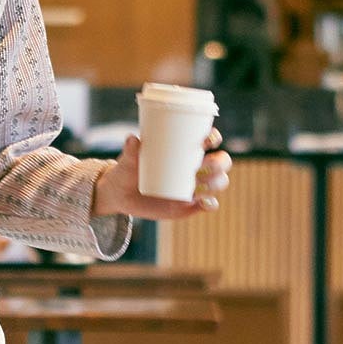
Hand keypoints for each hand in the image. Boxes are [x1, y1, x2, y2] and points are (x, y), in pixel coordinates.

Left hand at [92, 129, 231, 221]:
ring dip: (216, 183)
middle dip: (219, 162)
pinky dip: (211, 204)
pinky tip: (205, 202)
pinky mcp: (189, 205)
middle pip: (221, 162)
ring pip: (218, 182)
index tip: (207, 140)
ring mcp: (195, 187)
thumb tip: (132, 138)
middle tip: (204, 164)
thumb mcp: (128, 160)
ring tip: (199, 186)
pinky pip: (208, 205)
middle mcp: (196, 167)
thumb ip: (130, 150)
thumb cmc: (127, 170)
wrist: (121, 195)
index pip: (209, 140)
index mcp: (186, 150)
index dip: (214, 138)